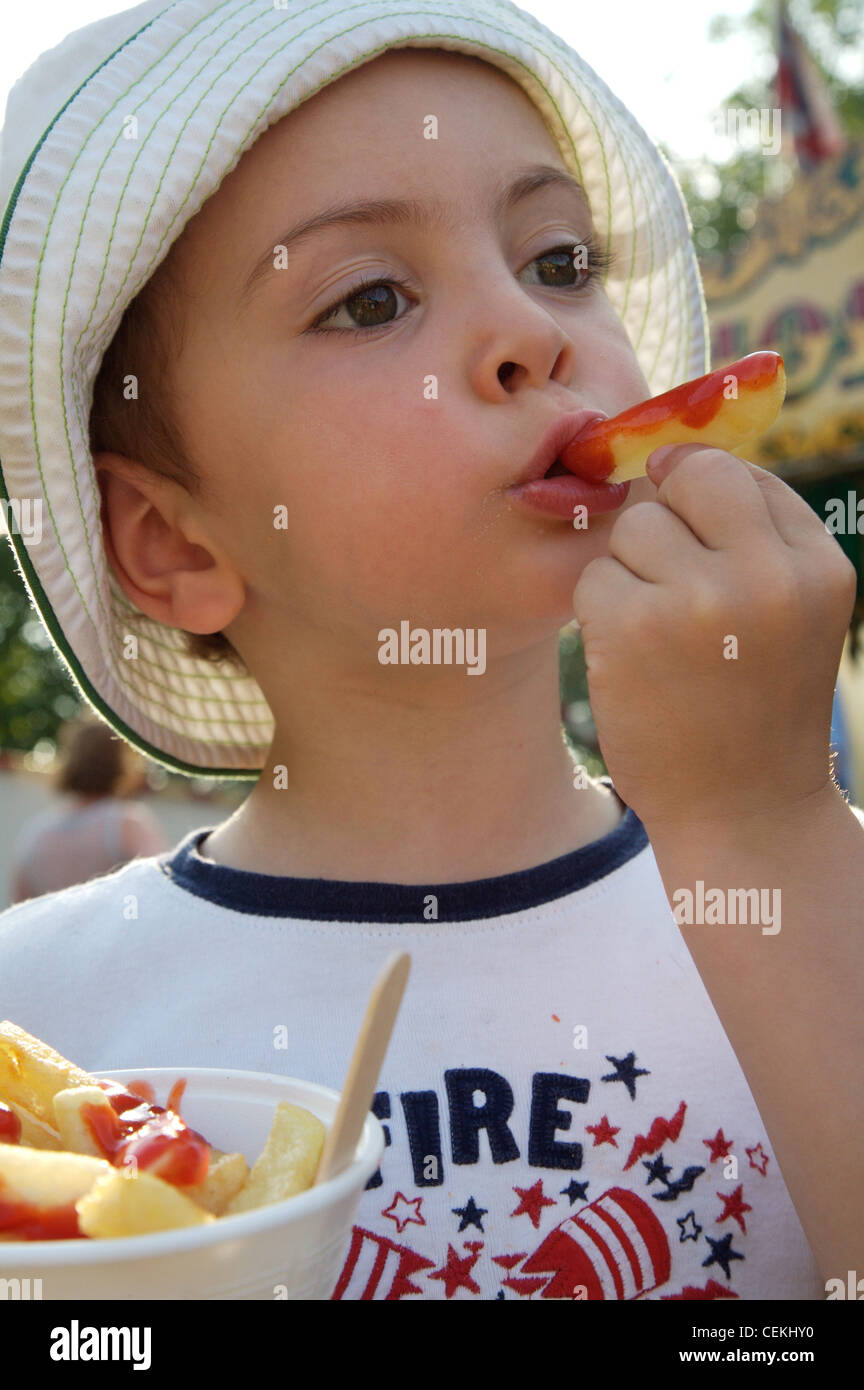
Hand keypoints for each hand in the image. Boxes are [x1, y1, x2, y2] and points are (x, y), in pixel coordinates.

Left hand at [571, 444, 856, 835]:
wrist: (744, 811)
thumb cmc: (757, 706)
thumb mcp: (794, 614)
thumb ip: (756, 537)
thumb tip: (674, 456)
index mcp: (817, 564)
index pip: (743, 473)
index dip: (700, 491)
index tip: (688, 526)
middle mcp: (767, 574)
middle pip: (686, 477)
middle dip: (666, 515)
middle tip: (668, 575)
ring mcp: (700, 599)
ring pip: (634, 526)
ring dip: (631, 571)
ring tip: (660, 633)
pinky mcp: (635, 626)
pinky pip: (595, 576)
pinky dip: (601, 612)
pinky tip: (633, 659)